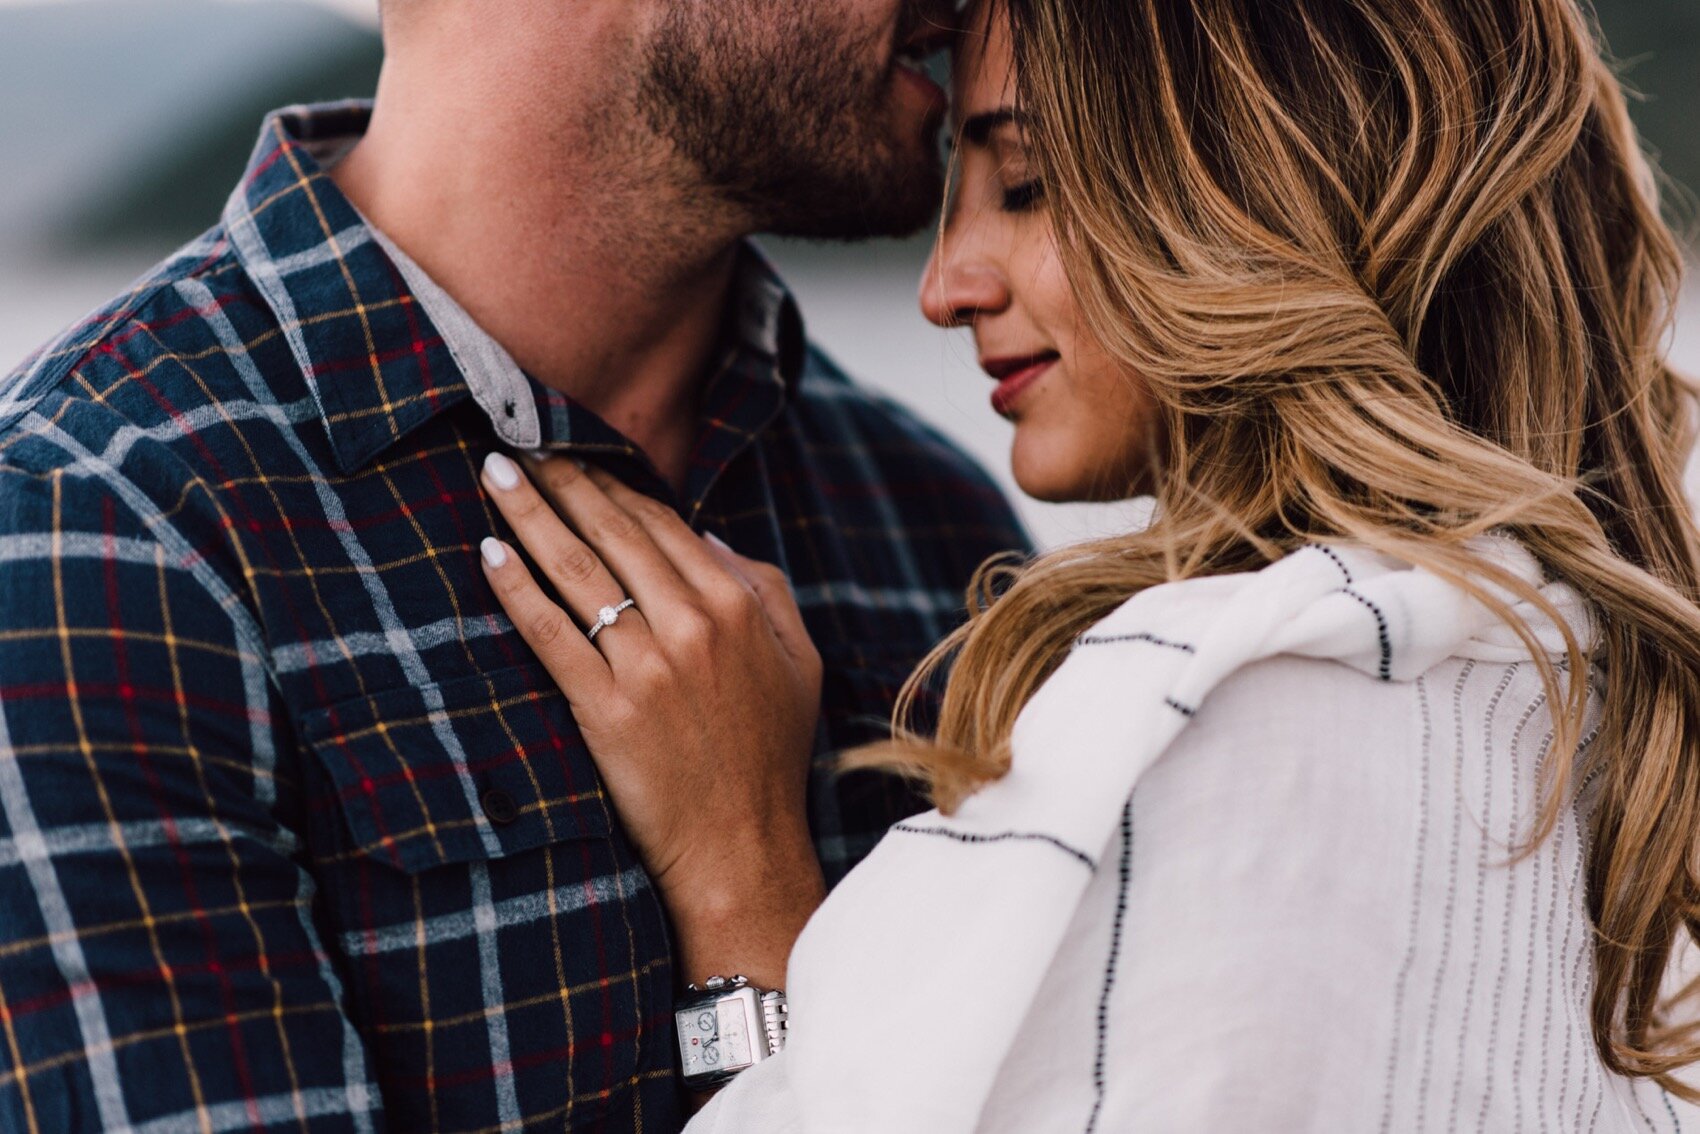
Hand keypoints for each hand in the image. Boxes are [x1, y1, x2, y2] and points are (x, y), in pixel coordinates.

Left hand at [477, 452, 825, 982]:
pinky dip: (516, 588)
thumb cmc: (769, 758)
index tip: (574, 452)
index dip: (612, 482)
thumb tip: (709, 536)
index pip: (661, 523)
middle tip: (516, 441)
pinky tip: (489, 551)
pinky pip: (551, 632)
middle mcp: (694, 625)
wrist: (743, 849)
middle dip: (561, 480)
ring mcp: (648, 666)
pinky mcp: (607, 709)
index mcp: (739, 605)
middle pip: (612, 532)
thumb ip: (765, 588)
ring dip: (529, 513)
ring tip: (493, 475)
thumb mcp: (799, 662)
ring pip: (576, 569)